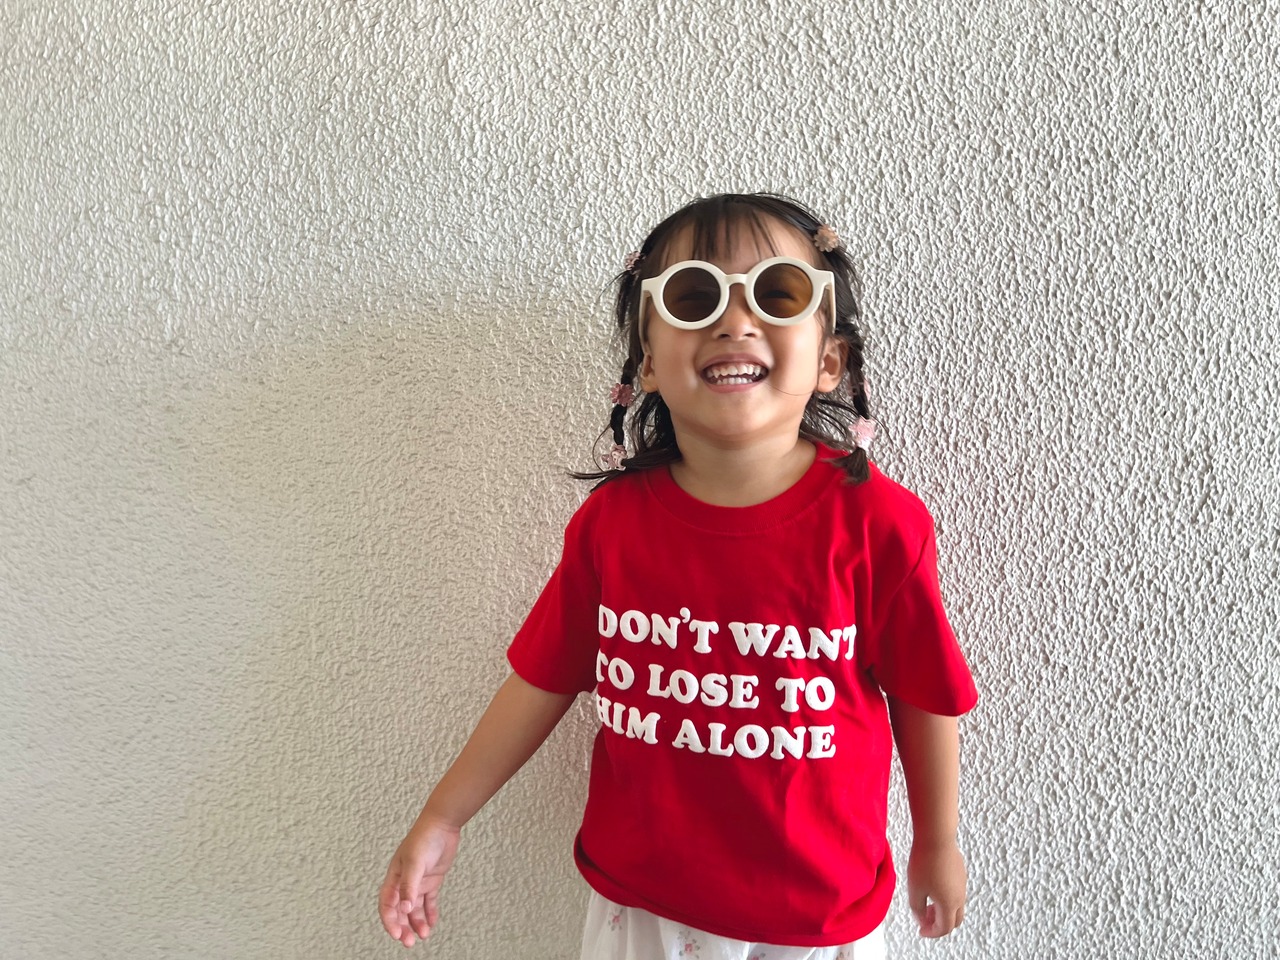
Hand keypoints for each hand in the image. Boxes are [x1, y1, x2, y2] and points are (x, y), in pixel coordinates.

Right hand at [378, 818, 460, 947]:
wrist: (443, 824)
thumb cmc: (424, 838)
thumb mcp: (415, 863)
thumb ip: (409, 886)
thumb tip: (405, 909)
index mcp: (394, 877)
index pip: (387, 904)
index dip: (389, 921)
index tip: (396, 935)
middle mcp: (404, 881)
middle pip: (400, 910)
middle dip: (403, 927)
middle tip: (409, 942)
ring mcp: (418, 882)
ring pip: (414, 909)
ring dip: (416, 923)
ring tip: (424, 935)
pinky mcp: (432, 880)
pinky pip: (428, 901)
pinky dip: (429, 913)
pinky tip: (431, 924)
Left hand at [906, 838, 966, 937]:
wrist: (936, 837)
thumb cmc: (924, 863)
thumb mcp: (915, 890)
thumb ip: (917, 909)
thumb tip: (922, 919)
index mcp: (949, 904)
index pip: (944, 928)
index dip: (931, 933)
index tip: (921, 931)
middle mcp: (960, 896)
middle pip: (955, 920)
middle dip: (940, 924)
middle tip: (925, 919)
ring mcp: (962, 884)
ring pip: (957, 906)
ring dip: (943, 911)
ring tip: (927, 903)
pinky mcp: (961, 873)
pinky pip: (957, 892)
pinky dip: (946, 899)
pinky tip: (933, 888)